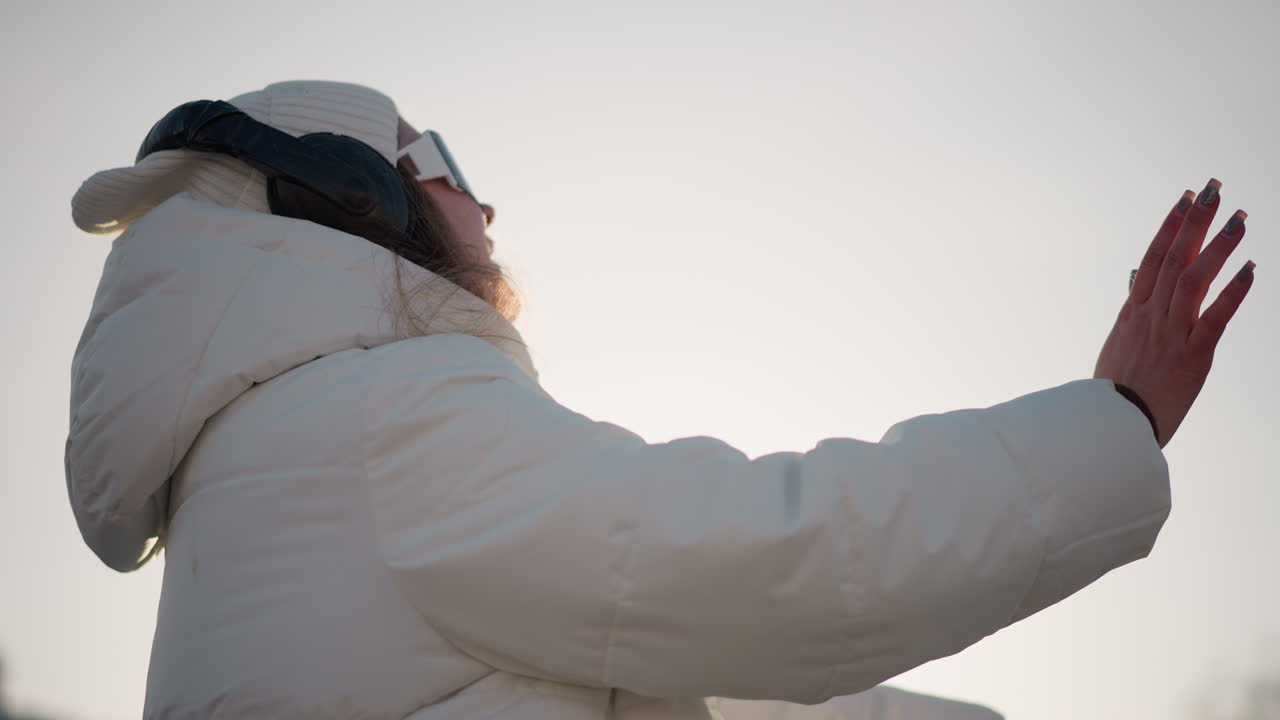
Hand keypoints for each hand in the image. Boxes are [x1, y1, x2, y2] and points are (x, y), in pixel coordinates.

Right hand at [1094, 178, 1255, 448]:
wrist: (1113, 428)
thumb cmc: (1117, 390)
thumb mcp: (1118, 344)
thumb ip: (1133, 310)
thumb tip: (1137, 280)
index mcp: (1133, 312)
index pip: (1152, 258)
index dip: (1170, 226)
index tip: (1186, 198)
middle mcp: (1151, 317)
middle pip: (1173, 258)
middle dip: (1195, 222)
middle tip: (1215, 190)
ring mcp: (1170, 335)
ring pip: (1193, 280)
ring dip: (1216, 246)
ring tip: (1239, 219)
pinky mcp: (1192, 356)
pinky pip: (1213, 318)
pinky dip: (1232, 292)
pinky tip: (1250, 269)